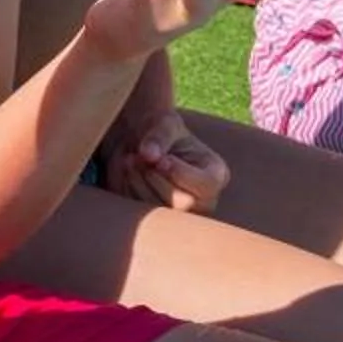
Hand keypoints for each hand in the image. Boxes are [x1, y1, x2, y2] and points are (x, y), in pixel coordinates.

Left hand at [105, 106, 228, 212]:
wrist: (134, 140)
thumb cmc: (158, 128)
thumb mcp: (162, 122)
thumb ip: (159, 135)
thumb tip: (150, 155)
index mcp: (215, 175)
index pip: (206, 186)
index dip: (180, 173)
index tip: (161, 158)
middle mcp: (202, 200)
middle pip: (184, 205)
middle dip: (156, 179)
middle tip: (139, 157)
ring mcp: (179, 213)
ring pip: (160, 213)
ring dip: (138, 183)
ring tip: (130, 159)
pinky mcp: (155, 219)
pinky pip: (140, 214)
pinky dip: (128, 191)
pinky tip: (128, 172)